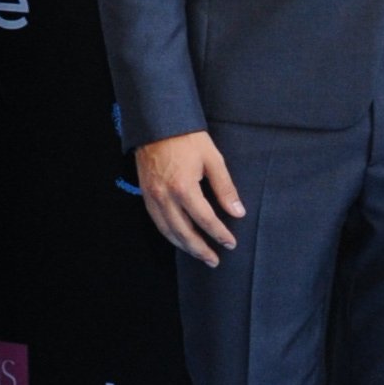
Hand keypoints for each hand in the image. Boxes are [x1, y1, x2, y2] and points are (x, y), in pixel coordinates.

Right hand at [136, 129, 245, 267]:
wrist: (157, 124)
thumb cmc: (188, 139)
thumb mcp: (213, 159)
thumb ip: (225, 188)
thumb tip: (238, 212)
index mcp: (184, 188)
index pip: (204, 220)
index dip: (219, 234)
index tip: (231, 244)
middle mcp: (165, 197)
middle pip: (184, 232)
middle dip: (200, 249)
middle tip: (215, 260)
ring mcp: (152, 197)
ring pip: (168, 231)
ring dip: (184, 246)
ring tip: (200, 255)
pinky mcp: (146, 195)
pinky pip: (157, 222)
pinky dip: (170, 234)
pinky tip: (180, 239)